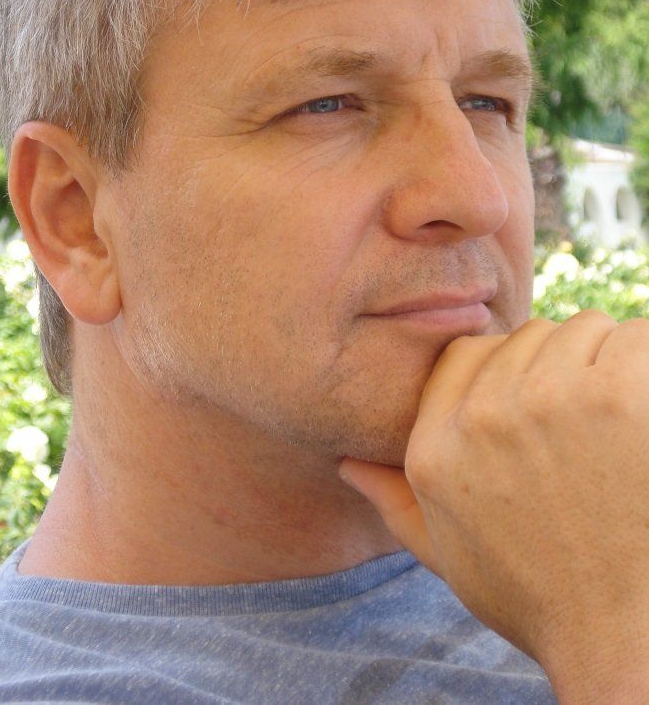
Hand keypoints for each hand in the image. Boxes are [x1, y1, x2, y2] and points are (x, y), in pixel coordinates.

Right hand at [338, 311, 648, 696]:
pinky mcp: (617, 396)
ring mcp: (549, 400)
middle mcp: (482, 416)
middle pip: (529, 336)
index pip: (466, 353)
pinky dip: (645, 364)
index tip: (538, 402)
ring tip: (617, 422)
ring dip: (605, 362)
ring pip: (584, 329)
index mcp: (435, 447)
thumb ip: (394, 501)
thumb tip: (347, 463)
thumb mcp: (446, 554)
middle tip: (584, 424)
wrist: (621, 637)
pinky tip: (645, 416)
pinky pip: (635, 338)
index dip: (507, 368)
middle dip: (559, 366)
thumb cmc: (537, 593)